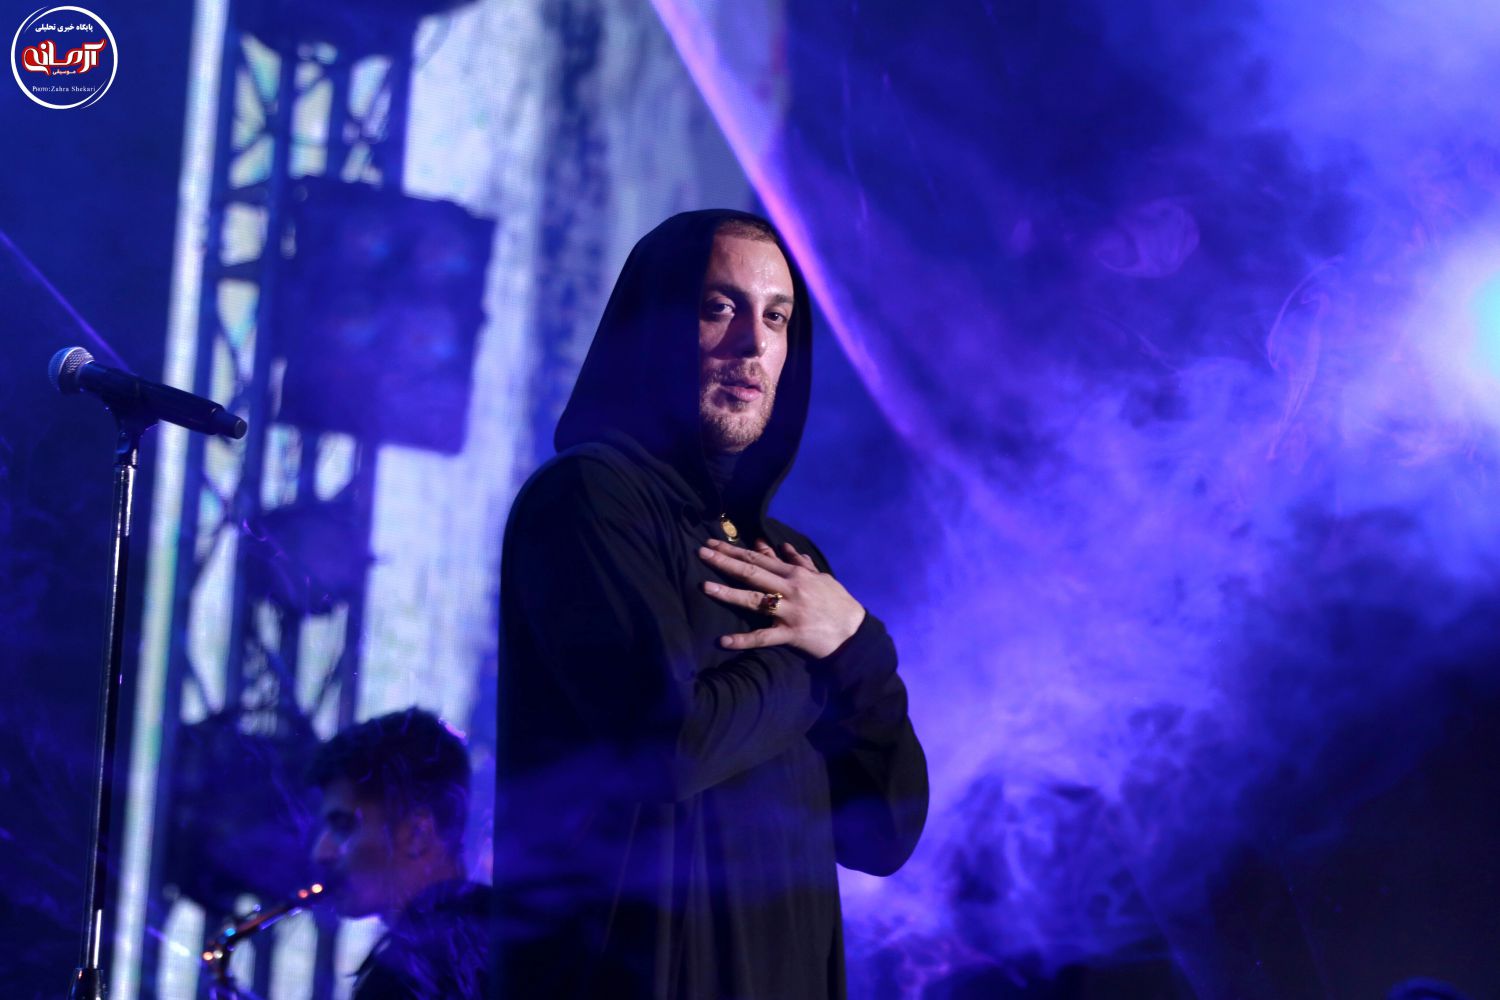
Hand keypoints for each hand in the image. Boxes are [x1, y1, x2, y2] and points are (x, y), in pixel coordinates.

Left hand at [697, 538, 864, 658]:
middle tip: (701, 553)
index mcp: (795, 574)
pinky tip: (724, 641)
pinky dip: (744, 640)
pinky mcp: (790, 635)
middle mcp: (790, 589)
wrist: (854, 631)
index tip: (712, 544)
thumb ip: (799, 562)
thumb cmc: (836, 602)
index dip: (734, 551)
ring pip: (754, 601)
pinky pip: (764, 637)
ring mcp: (789, 612)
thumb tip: (781, 545)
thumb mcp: (820, 577)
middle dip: (725, 562)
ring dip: (728, 594)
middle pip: (752, 573)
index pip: (758, 559)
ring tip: (705, 587)